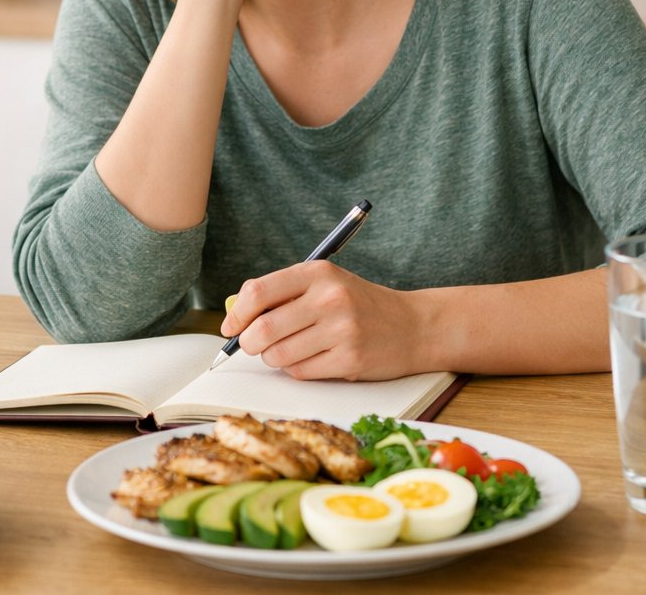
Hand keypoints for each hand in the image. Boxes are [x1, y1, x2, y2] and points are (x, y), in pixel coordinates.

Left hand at [219, 261, 431, 380]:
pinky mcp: (350, 360)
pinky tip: (318, 358)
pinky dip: (300, 370)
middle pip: (262, 330)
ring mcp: (341, 330)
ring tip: (296, 349)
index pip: (257, 292)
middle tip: (255, 345)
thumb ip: (283, 295)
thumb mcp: (326, 284)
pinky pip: (300, 372)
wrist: (414, 326)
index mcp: (318, 272)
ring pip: (278, 355)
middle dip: (250, 343)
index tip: (231, 328)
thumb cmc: (360, 305)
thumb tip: (235, 319)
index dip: (236, 315)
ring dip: (277, 358)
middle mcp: (330, 298)